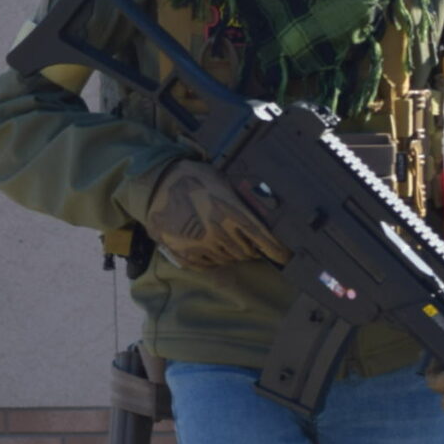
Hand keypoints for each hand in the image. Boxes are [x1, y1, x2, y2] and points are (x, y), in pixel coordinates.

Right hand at [143, 160, 289, 267]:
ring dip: (233, 251)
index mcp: (230, 213)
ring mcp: (202, 247)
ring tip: (225, 236)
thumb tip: (264, 213)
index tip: (286, 256)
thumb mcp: (222, 182)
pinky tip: (210, 243)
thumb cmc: (194, 178)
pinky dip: (215, 257)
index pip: (263, 238)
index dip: (278, 250)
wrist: (157, 187)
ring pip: (230, 258)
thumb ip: (242, 201)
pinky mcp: (187, 256)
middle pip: (247, 251)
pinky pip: (211, 264)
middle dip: (253, 247)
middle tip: (249, 239)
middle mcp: (218, 233)